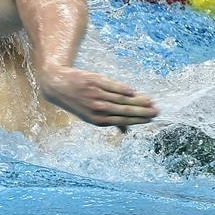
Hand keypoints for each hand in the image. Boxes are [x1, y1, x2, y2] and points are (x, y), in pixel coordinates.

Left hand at [38, 65, 158, 126]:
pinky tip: (134, 92)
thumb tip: (126, 132)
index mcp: (97, 120)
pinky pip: (113, 87)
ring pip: (121, 99)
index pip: (122, 121)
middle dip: (142, 111)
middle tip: (156, 111)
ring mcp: (96, 95)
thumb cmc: (78, 102)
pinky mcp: (95, 82)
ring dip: (137, 101)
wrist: (57, 84)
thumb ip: (109, 121)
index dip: (137, 120)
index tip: (150, 119)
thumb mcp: (90, 115)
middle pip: (124, 111)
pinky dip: (124, 90)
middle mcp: (97, 109)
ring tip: (150, 100)